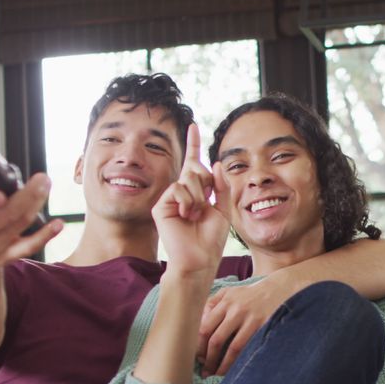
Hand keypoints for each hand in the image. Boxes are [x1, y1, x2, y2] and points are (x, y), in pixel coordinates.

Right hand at [0, 172, 62, 272]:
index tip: (0, 194)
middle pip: (3, 217)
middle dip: (26, 196)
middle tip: (41, 179)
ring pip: (18, 226)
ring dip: (37, 204)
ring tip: (46, 186)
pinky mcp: (6, 258)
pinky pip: (30, 247)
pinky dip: (46, 235)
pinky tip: (58, 224)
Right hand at [153, 125, 230, 274]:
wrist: (199, 258)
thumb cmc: (210, 238)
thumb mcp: (223, 209)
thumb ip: (221, 186)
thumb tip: (216, 162)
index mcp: (196, 191)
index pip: (193, 163)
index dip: (193, 144)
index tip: (193, 125)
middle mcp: (181, 191)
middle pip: (195, 169)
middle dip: (206, 183)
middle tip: (206, 203)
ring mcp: (170, 198)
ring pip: (187, 178)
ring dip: (199, 196)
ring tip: (196, 214)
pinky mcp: (161, 205)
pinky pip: (177, 188)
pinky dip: (188, 201)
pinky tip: (186, 216)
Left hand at [198, 277, 292, 376]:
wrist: (280, 289)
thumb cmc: (249, 295)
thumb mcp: (229, 292)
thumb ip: (211, 305)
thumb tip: (198, 326)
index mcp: (225, 302)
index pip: (205, 328)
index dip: (199, 346)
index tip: (198, 358)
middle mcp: (237, 310)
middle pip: (217, 340)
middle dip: (209, 359)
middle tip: (206, 371)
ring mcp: (252, 319)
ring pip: (234, 348)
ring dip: (224, 365)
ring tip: (218, 374)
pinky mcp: (265, 327)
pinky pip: (250, 348)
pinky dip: (242, 361)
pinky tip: (236, 368)